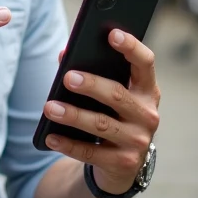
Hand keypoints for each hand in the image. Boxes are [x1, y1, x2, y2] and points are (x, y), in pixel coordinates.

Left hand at [43, 30, 159, 194]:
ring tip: (49, 107)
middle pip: (117, 95)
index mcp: (147, 90)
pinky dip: (68, 144)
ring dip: (73, 115)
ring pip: (102, 125)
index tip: (111, 33)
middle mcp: (148, 114)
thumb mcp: (110, 95)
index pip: (145, 63)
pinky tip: (50, 136)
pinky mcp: (123, 163)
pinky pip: (91, 152)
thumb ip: (92, 71)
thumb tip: (63, 54)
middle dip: (91, 85)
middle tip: (67, 78)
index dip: (131, 47)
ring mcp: (138, 141)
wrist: (124, 164)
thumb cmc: (113, 116)